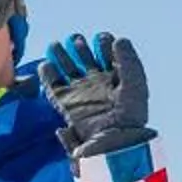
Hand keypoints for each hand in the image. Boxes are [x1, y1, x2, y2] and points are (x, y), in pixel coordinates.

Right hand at [40, 32, 152, 158]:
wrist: (114, 142)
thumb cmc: (129, 115)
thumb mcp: (135, 83)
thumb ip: (128, 58)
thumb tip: (118, 39)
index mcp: (116, 79)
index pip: (107, 55)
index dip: (103, 43)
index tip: (101, 39)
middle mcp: (97, 85)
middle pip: (85, 59)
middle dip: (79, 46)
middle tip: (76, 39)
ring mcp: (81, 94)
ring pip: (68, 69)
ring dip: (61, 55)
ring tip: (56, 45)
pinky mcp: (66, 104)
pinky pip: (52, 86)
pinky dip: (46, 74)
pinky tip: (47, 63)